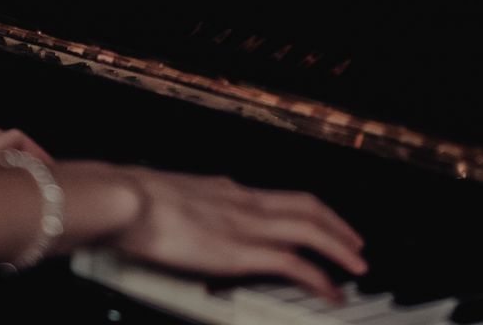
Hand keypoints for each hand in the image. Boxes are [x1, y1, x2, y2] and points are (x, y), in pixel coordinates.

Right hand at [96, 166, 367, 301]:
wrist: (125, 200)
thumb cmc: (131, 203)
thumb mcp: (167, 201)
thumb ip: (184, 212)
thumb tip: (178, 223)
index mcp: (227, 191)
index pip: (279, 198)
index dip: (306, 211)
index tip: (319, 222)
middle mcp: (244, 202)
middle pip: (307, 207)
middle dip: (336, 225)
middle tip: (355, 243)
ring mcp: (246, 225)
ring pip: (310, 229)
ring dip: (339, 247)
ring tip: (356, 266)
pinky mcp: (242, 251)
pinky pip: (294, 264)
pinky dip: (319, 278)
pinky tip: (330, 291)